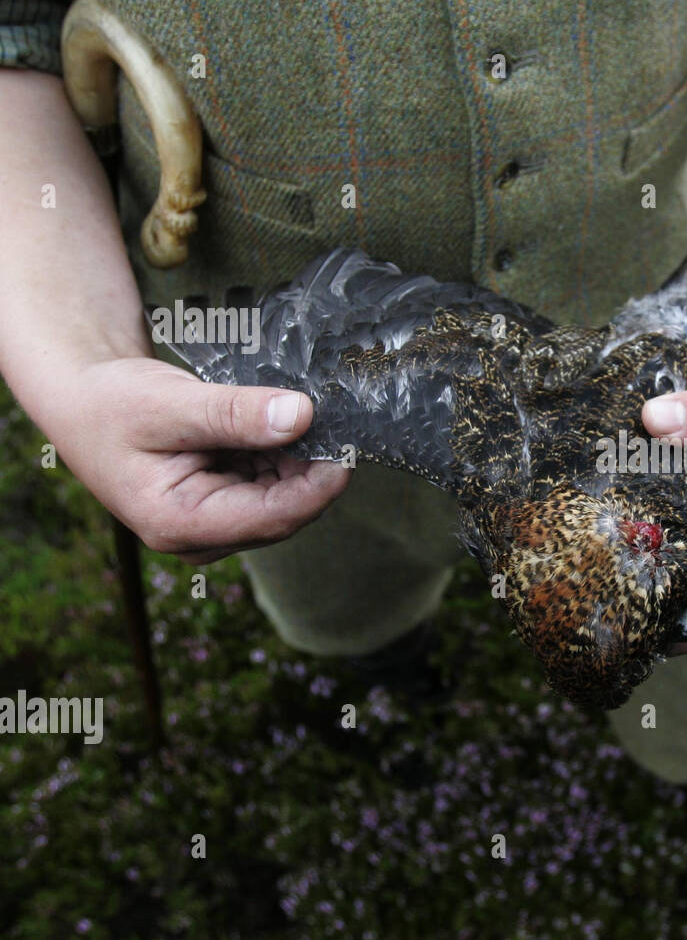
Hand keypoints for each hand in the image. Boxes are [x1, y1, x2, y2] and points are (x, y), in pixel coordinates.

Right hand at [45, 357, 349, 563]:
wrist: (84, 401)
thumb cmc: (113, 404)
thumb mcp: (171, 403)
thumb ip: (235, 413)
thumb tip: (302, 416)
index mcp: (180, 524)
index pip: (274, 518)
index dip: (319, 487)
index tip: (348, 448)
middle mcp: (201, 538)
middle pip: (285, 512)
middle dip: (308, 467)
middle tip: (325, 415)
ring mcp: (215, 526)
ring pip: (283, 498)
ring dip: (294, 458)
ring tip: (279, 412)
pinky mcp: (225, 508)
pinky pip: (271, 485)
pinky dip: (280, 454)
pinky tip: (266, 425)